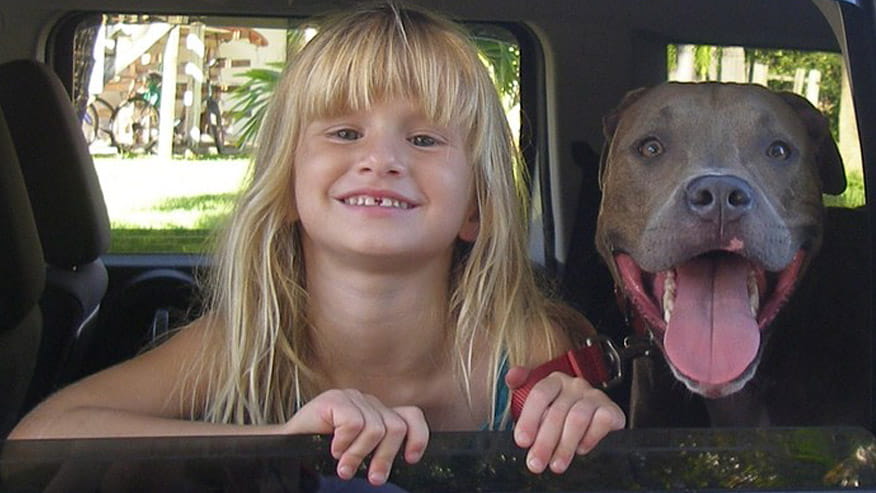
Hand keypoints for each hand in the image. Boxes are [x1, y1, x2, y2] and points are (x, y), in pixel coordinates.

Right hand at [282, 389, 428, 484]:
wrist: (284, 450)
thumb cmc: (321, 456)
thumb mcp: (359, 454)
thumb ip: (379, 450)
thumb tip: (408, 460)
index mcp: (377, 414)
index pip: (411, 416)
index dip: (418, 437)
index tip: (410, 460)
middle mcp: (367, 402)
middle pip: (396, 427)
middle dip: (385, 457)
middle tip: (372, 479)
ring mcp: (351, 397)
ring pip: (375, 429)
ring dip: (359, 455)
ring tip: (344, 469)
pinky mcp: (334, 398)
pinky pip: (353, 424)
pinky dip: (344, 443)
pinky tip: (332, 449)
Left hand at [505, 366, 624, 473]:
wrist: (597, 417)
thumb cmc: (562, 411)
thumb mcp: (539, 403)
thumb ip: (521, 389)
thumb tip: (511, 376)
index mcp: (554, 381)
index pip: (539, 395)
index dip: (529, 419)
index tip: (522, 441)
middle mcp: (575, 385)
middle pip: (557, 412)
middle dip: (544, 442)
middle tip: (536, 463)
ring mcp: (594, 396)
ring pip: (577, 419)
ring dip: (565, 446)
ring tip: (556, 464)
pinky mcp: (611, 410)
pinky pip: (600, 422)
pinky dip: (590, 438)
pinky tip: (581, 449)